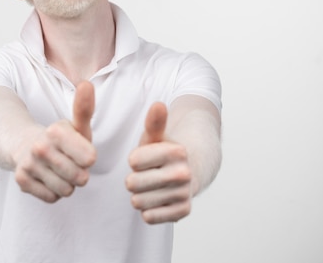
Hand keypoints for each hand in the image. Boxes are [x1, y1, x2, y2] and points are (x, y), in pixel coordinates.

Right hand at [13, 81, 96, 202]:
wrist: (23, 145)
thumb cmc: (59, 139)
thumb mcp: (75, 125)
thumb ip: (84, 109)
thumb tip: (87, 83)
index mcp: (56, 131)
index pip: (90, 159)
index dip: (88, 158)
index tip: (79, 151)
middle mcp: (40, 146)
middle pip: (80, 178)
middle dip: (79, 174)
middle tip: (69, 163)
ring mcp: (29, 164)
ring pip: (66, 191)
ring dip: (66, 185)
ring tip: (58, 171)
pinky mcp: (21, 180)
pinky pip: (51, 198)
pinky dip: (53, 192)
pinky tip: (47, 178)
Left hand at [125, 102, 192, 223]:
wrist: (191, 171)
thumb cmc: (163, 152)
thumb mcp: (156, 136)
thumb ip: (154, 122)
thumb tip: (158, 105)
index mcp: (176, 151)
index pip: (133, 161)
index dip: (134, 160)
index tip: (145, 158)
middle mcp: (183, 173)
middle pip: (132, 184)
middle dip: (133, 180)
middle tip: (146, 175)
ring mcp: (184, 194)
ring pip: (138, 202)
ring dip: (140, 196)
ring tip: (151, 187)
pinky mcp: (183, 212)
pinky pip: (149, 217)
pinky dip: (149, 210)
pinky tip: (158, 199)